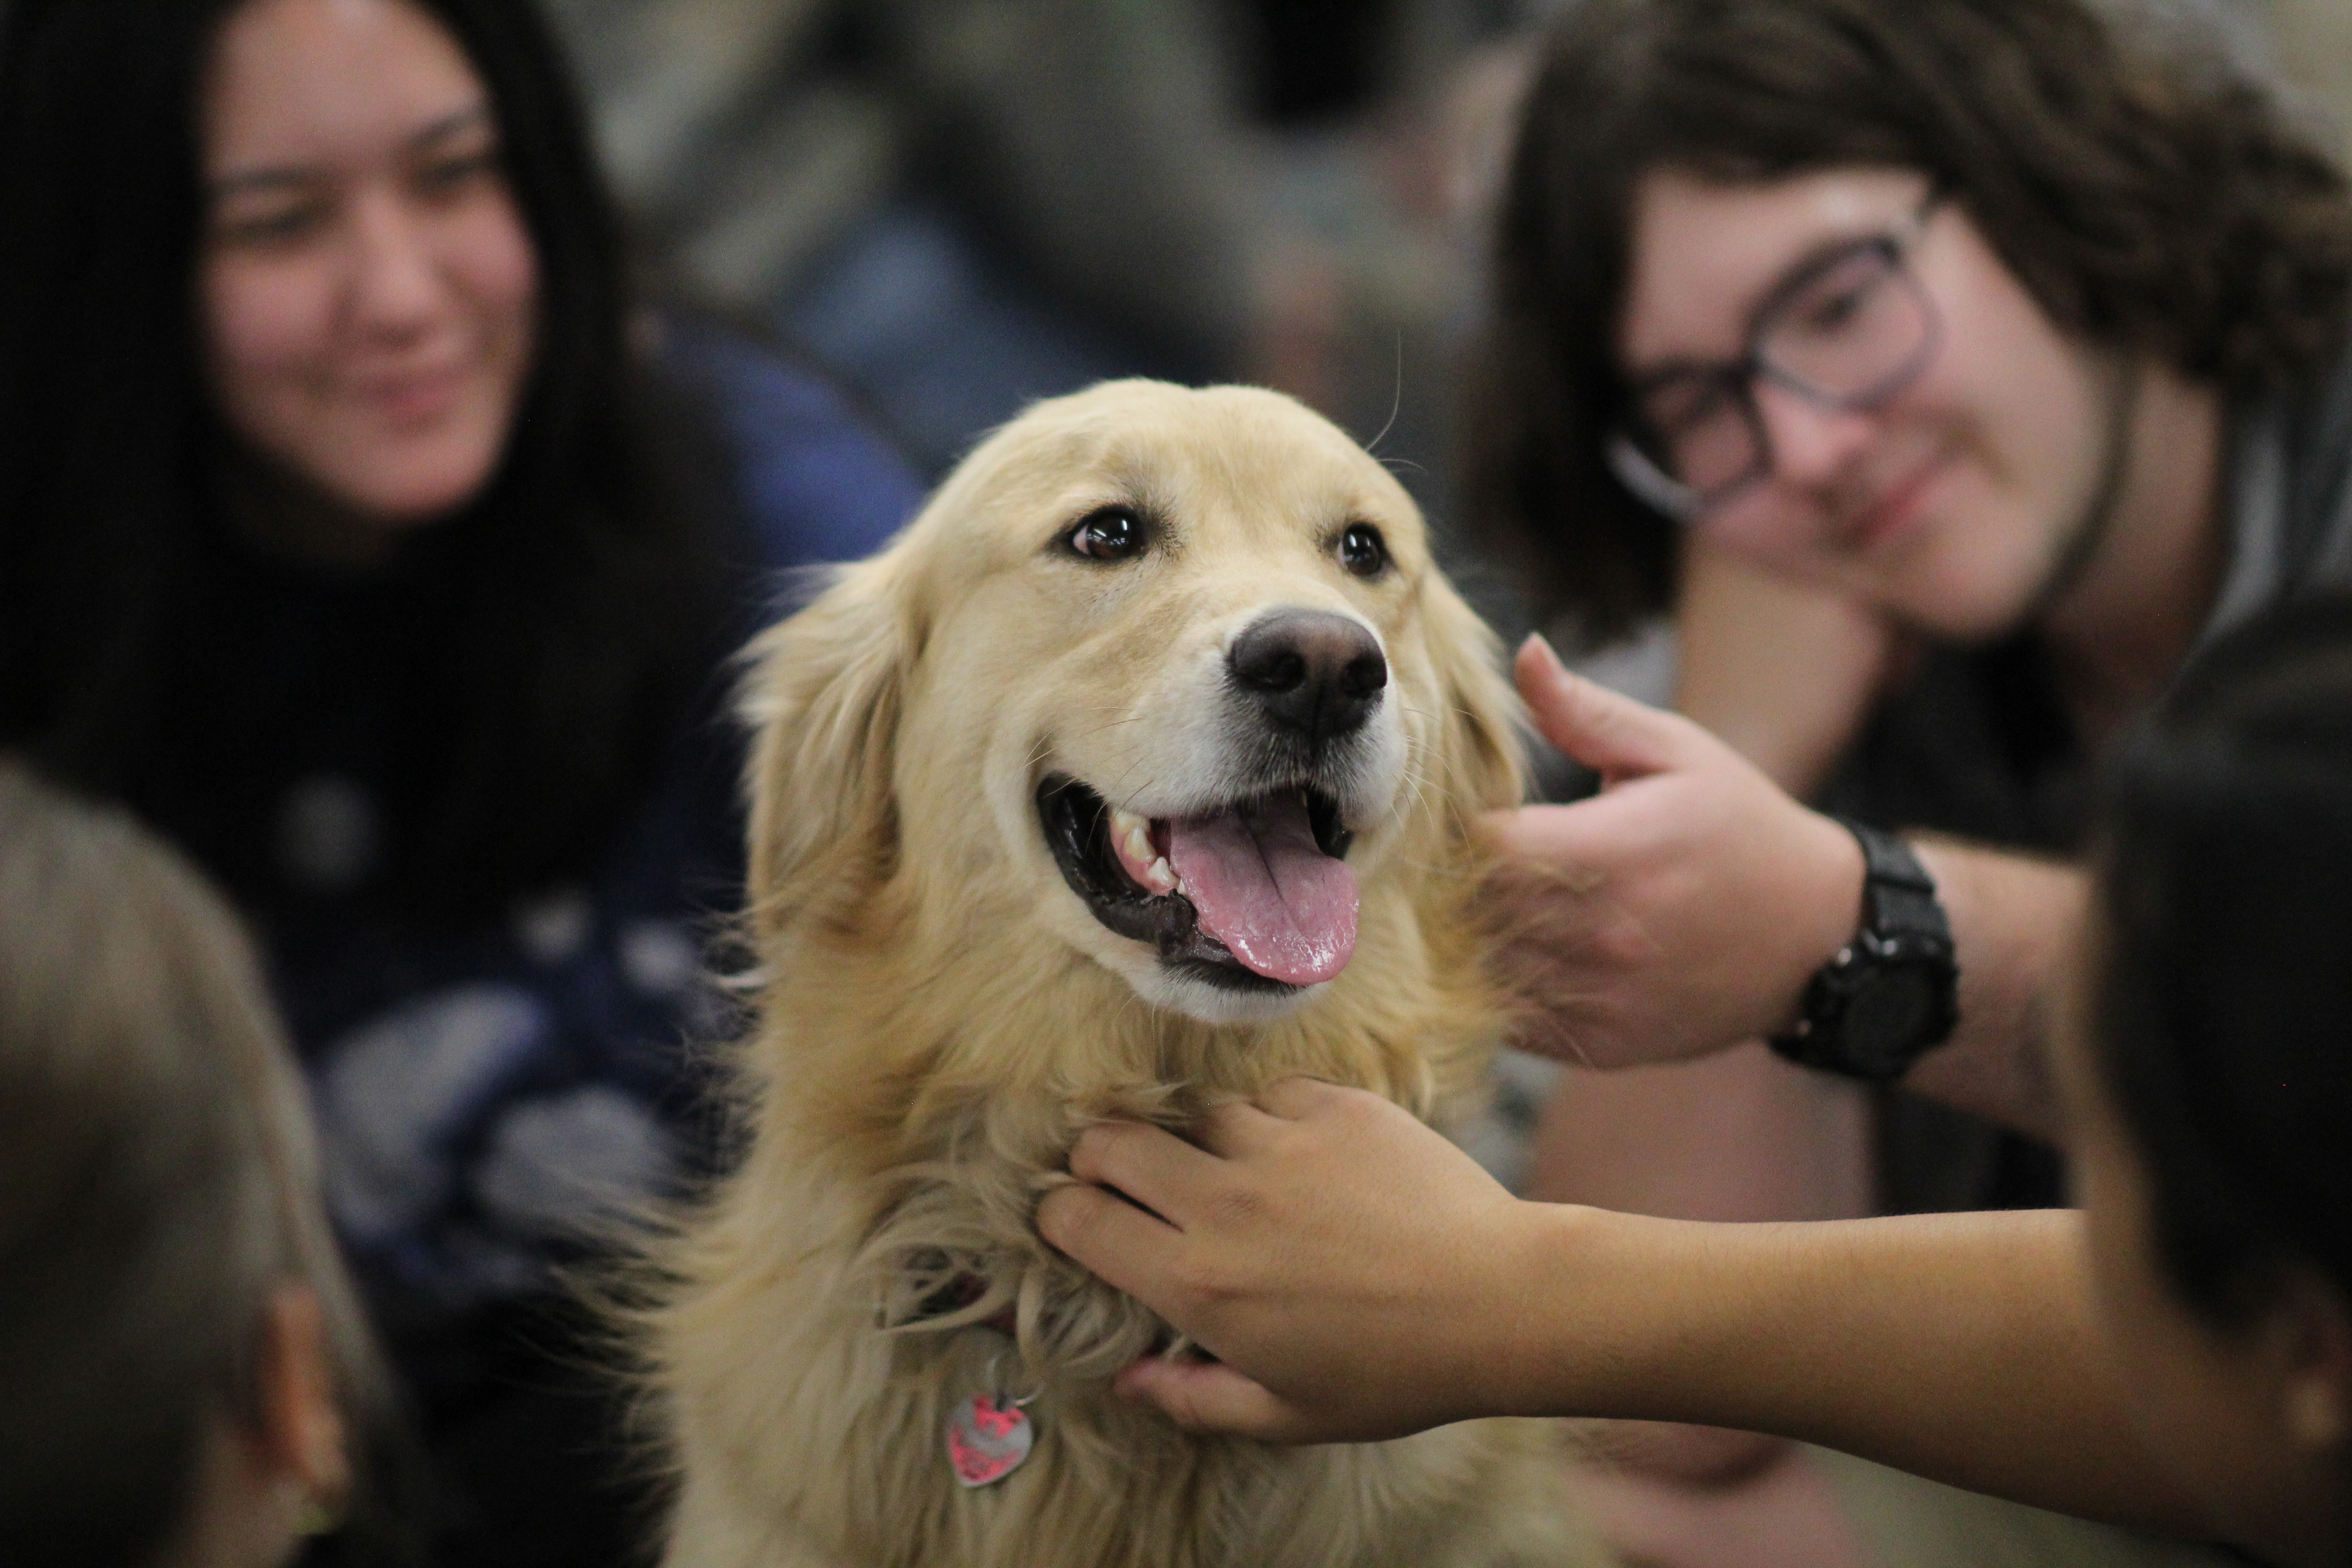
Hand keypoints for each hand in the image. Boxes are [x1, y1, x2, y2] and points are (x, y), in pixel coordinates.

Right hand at [1035, 1077, 1537, 1442]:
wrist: (1502, 1301)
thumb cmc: (1396, 1371)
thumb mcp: (1288, 1413)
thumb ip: (1193, 1399)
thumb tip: (1129, 1380)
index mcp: (1198, 1281)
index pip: (1079, 1219)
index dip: (1059, 1214)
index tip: (1073, 1220)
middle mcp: (1224, 1202)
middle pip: (1111, 1143)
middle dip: (1099, 1158)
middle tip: (1124, 1180)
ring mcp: (1280, 1144)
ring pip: (1195, 1116)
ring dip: (1198, 1143)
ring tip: (1236, 1176)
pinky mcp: (1335, 1107)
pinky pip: (1269, 1095)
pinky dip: (1269, 1120)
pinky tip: (1300, 1158)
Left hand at [1476, 636, 1865, 1068]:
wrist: (1818, 933)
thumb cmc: (1740, 826)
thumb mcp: (1677, 751)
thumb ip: (1587, 712)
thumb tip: (1526, 652)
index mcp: (1617, 851)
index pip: (1490, 847)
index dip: (1466, 829)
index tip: (1474, 815)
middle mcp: (1607, 932)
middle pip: (1478, 911)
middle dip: (1461, 885)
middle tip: (1463, 862)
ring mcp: (1606, 996)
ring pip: (1488, 973)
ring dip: (1473, 942)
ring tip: (1480, 910)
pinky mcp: (1606, 1043)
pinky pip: (1516, 1024)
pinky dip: (1500, 993)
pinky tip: (1512, 959)